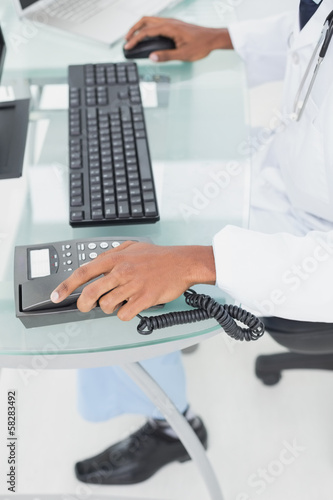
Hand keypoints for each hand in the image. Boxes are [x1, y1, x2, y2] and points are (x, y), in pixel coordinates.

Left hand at [50, 241, 215, 320]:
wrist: (183, 263)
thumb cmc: (159, 257)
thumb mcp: (131, 247)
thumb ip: (111, 253)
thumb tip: (95, 261)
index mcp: (116, 258)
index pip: (82, 272)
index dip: (66, 286)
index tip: (57, 296)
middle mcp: (122, 271)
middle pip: (90, 293)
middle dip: (83, 304)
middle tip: (85, 307)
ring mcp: (133, 285)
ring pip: (106, 306)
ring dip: (109, 308)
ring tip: (118, 302)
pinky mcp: (145, 298)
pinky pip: (124, 314)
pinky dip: (124, 314)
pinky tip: (131, 307)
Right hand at [124, 17, 232, 61]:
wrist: (213, 38)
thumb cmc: (201, 45)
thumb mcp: (183, 55)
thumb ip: (166, 56)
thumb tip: (152, 57)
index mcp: (169, 27)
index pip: (146, 32)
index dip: (135, 39)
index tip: (128, 46)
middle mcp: (169, 22)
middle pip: (145, 21)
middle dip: (133, 29)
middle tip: (126, 39)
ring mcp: (171, 22)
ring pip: (150, 20)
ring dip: (140, 27)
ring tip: (134, 37)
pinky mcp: (174, 25)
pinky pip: (156, 22)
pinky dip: (148, 28)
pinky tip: (147, 36)